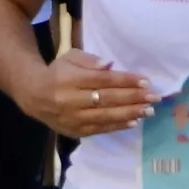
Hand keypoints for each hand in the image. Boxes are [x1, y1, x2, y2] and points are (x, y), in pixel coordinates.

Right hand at [34, 48, 157, 138]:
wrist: (33, 95)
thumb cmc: (58, 72)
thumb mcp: (70, 58)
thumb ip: (89, 60)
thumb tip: (110, 66)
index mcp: (70, 79)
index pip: (103, 80)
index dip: (126, 81)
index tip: (146, 81)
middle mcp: (71, 100)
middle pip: (107, 99)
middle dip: (133, 98)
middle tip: (154, 97)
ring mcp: (73, 118)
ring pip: (105, 116)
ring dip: (130, 114)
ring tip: (149, 110)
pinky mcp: (74, 131)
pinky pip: (100, 129)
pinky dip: (118, 126)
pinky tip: (134, 121)